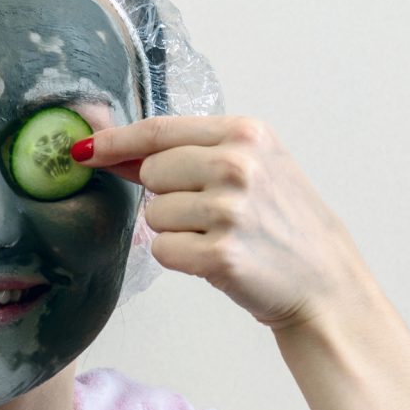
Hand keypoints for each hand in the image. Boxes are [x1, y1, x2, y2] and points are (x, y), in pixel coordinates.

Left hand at [79, 116, 369, 328]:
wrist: (324, 279)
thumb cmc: (282, 222)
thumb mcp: (252, 167)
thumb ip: (187, 152)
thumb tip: (110, 147)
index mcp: (246, 133)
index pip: (160, 131)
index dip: (116, 142)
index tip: (85, 150)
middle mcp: (238, 165)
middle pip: (151, 174)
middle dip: (167, 196)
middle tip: (210, 214)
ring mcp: (230, 210)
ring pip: (154, 215)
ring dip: (177, 231)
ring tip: (220, 236)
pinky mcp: (221, 255)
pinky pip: (164, 251)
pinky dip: (182, 259)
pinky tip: (217, 259)